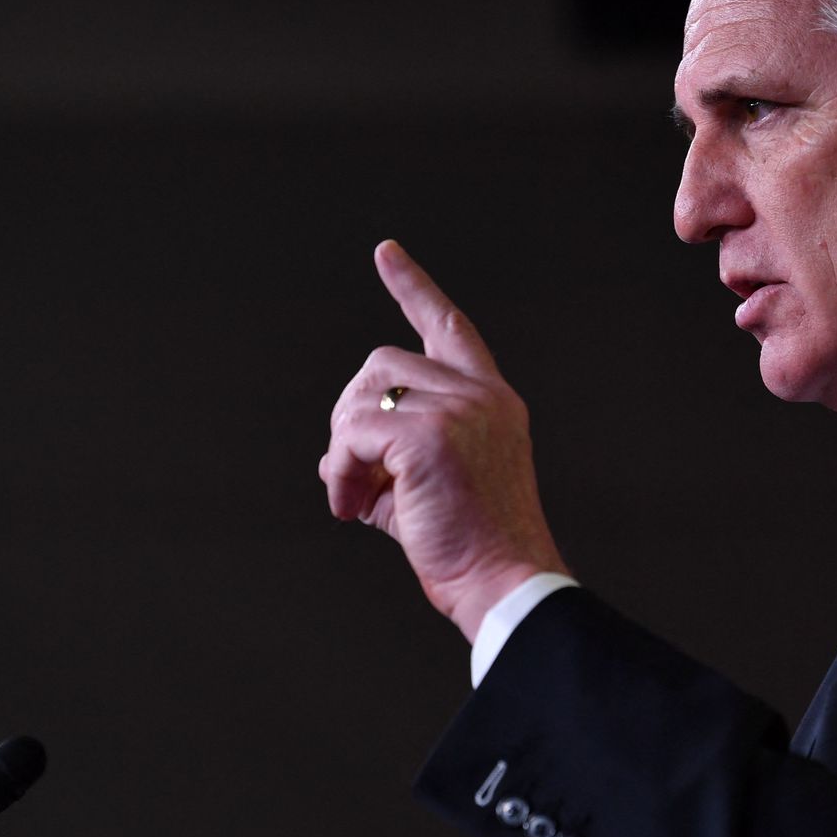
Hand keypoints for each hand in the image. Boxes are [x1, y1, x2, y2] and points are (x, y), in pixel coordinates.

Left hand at [319, 240, 567, 641]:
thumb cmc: (472, 549)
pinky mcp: (429, 435)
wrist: (504, 583)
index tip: (385, 254)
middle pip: (382, 364)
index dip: (413, 288)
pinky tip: (352, 510)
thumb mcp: (431, 488)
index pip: (448, 327)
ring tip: (354, 499)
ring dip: (343, 449)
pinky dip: (341, 473)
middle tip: (348, 477)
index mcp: (492, 400)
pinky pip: (353, 435)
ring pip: (363, 395)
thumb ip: (388, 459)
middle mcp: (480, 394)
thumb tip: (332, 461)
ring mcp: (458, 410)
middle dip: (351, 414)